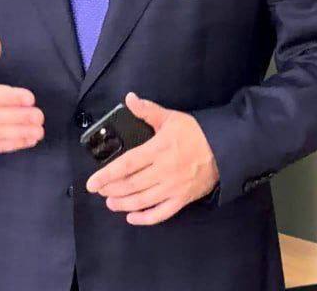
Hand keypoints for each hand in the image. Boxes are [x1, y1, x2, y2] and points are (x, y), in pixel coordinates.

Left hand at [86, 93, 219, 225]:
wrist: (225, 149)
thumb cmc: (196, 133)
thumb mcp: (171, 118)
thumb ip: (148, 110)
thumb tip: (129, 98)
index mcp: (158, 150)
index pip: (126, 165)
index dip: (106, 175)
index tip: (91, 183)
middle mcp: (163, 171)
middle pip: (131, 185)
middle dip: (112, 190)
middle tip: (101, 191)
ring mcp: (173, 188)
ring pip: (142, 200)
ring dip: (123, 204)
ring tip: (111, 203)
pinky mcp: (182, 199)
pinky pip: (161, 213)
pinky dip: (145, 218)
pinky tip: (132, 217)